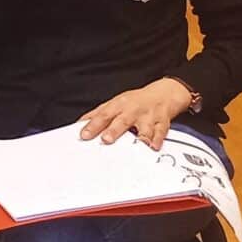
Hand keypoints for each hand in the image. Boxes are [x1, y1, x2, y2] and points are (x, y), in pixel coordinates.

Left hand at [79, 77, 193, 148]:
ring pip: (144, 128)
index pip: (102, 116)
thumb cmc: (134, 101)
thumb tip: (80, 124)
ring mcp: (148, 117)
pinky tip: (153, 146)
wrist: (162, 95)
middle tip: (106, 139)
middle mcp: (132, 111)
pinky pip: (160, 132)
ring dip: (140, 137)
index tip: (84, 135)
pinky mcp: (161, 123)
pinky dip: (157, 139)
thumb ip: (97, 115)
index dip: (93, 125)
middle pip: (122, 121)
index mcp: (118, 106)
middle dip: (114, 131)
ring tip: (136, 145)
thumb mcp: (113, 104)